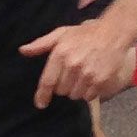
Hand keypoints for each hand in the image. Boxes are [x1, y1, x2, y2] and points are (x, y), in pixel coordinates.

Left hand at [19, 18, 136, 105]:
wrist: (114, 33)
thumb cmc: (85, 34)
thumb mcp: (62, 34)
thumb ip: (41, 44)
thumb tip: (22, 51)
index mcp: (61, 54)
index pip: (48, 81)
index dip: (42, 95)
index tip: (40, 104)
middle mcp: (73, 65)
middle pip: (61, 91)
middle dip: (64, 86)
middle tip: (71, 75)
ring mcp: (88, 74)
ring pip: (75, 95)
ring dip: (76, 90)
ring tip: (82, 77)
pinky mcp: (101, 81)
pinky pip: (89, 96)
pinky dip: (89, 92)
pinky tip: (92, 79)